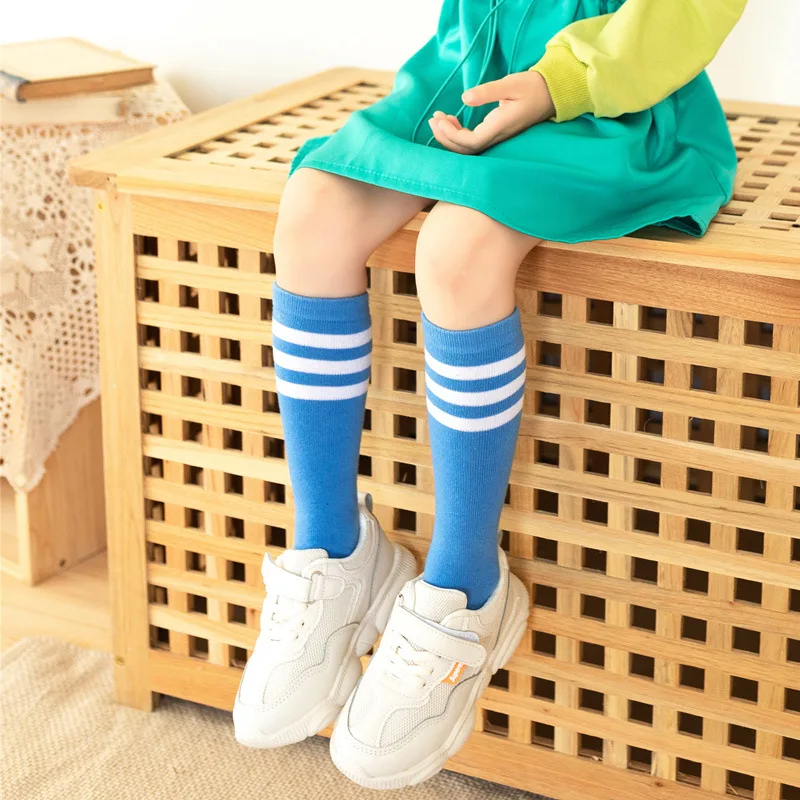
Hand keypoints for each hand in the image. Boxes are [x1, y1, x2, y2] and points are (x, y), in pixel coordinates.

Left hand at [428, 71, 554, 154]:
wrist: (550, 93)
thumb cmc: (531, 87)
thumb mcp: (509, 84)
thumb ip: (487, 92)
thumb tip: (465, 98)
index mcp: (500, 127)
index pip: (471, 142)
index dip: (453, 135)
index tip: (440, 119)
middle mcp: (497, 137)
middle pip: (466, 150)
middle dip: (446, 137)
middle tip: (433, 119)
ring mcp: (496, 137)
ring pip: (468, 147)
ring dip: (450, 136)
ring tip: (437, 119)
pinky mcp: (495, 133)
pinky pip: (473, 141)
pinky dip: (458, 134)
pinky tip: (451, 121)